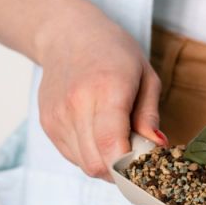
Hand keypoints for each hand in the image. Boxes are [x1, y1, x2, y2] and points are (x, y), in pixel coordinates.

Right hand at [35, 6, 165, 179]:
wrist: (66, 34)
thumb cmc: (112, 51)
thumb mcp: (144, 75)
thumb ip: (149, 114)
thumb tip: (157, 146)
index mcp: (106, 89)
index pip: (111, 145)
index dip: (129, 167)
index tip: (146, 166)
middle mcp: (76, 105)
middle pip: (98, 164)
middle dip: (121, 170)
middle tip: (136, 155)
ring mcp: (58, 117)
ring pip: (85, 165)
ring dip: (106, 163)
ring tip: (117, 141)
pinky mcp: (48, 125)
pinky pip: (73, 157)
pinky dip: (90, 155)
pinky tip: (98, 134)